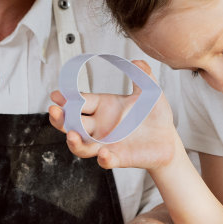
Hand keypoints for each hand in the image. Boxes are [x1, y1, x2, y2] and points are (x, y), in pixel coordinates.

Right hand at [49, 60, 180, 170]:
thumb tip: (138, 62)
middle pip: (72, 124)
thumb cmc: (154, 115)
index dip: (66, 99)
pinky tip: (104, 154)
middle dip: (60, 119)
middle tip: (53, 111)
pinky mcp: (119, 158)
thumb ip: (144, 76)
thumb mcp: (150, 93)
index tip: (56, 95)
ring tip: (71, 135)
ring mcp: (107, 143)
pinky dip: (104, 159)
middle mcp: (99, 127)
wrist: (168, 139)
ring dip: (74, 141)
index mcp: (103, 107)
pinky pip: (106, 161)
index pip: (80, 102)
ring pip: (82, 146)